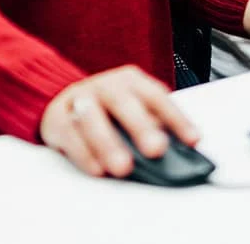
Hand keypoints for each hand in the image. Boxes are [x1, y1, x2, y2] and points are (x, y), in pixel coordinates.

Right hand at [39, 65, 200, 178]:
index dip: (175, 118)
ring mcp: (79, 98)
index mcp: (130, 81)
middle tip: (156, 150)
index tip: (192, 140)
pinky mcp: (56, 117)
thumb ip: (154, 126)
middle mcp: (105, 86)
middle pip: (123, 102)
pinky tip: (97, 169)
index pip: (156, 96)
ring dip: (108, 142)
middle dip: (140, 127)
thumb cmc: (108, 111)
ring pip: (91, 117)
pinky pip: (69, 134)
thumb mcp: (133, 110)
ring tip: (123, 167)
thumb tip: (179, 152)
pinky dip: (84, 153)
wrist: (62, 100)